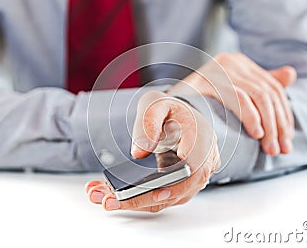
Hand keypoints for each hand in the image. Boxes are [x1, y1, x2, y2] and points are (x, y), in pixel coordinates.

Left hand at [86, 91, 219, 211]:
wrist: (177, 117)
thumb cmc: (168, 110)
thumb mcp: (155, 104)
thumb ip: (148, 122)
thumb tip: (139, 151)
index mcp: (201, 136)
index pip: (196, 164)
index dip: (180, 181)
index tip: (159, 190)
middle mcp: (203, 161)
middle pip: (179, 189)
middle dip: (143, 198)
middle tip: (110, 200)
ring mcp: (194, 177)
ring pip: (168, 198)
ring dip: (136, 202)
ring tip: (103, 198)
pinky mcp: (181, 186)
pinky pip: (163, 198)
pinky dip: (138, 200)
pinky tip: (113, 197)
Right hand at [167, 53, 296, 155]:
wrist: (166, 106)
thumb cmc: (200, 104)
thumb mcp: (234, 93)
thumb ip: (261, 84)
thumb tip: (291, 73)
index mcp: (240, 63)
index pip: (273, 88)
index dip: (284, 116)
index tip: (286, 140)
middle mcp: (231, 61)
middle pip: (268, 93)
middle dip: (278, 124)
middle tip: (280, 149)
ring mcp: (219, 67)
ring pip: (257, 96)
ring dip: (268, 125)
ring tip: (269, 146)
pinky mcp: (208, 79)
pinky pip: (238, 96)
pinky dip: (251, 116)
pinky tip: (256, 132)